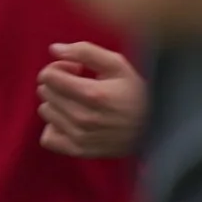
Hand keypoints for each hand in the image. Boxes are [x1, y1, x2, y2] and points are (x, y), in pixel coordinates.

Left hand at [37, 42, 147, 157]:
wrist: (157, 129)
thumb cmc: (136, 92)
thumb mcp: (118, 65)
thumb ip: (85, 51)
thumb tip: (54, 49)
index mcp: (93, 94)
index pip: (49, 76)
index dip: (58, 67)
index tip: (75, 70)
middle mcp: (84, 118)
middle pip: (45, 92)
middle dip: (57, 83)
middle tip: (78, 84)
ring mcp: (81, 138)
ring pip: (45, 112)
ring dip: (56, 103)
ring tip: (77, 102)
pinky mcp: (79, 151)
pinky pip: (47, 138)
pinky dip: (54, 128)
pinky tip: (70, 121)